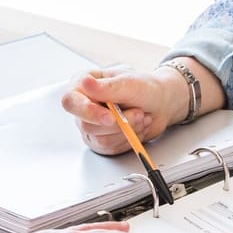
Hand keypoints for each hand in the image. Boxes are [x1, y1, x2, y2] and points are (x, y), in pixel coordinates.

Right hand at [60, 67, 183, 155]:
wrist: (161, 103)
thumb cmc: (146, 88)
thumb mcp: (130, 83)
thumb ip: (108, 87)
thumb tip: (85, 83)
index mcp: (84, 83)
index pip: (71, 101)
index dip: (88, 112)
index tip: (111, 117)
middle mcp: (84, 104)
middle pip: (86, 125)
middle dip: (118, 124)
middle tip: (138, 112)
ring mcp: (91, 123)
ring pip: (100, 139)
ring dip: (126, 131)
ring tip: (140, 117)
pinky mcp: (100, 139)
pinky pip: (109, 149)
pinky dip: (127, 140)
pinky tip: (136, 128)